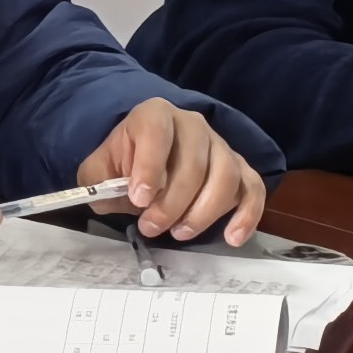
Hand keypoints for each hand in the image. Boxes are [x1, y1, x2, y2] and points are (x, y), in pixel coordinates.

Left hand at [76, 98, 267, 244]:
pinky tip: (233, 238)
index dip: (149, 167)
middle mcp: (192, 125)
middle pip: (194, 162)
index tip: (139, 199)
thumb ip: (100, 181)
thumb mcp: (99, 169)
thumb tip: (114, 196)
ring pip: (226, 176)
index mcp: (154, 114)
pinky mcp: (240, 168)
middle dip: (173, 202)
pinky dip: (248, 215)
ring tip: (180, 233)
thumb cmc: (124, 164)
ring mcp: (220, 145)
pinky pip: (253, 188)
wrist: (147, 159)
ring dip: (203, 212)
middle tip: (152, 227)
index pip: (157, 132)